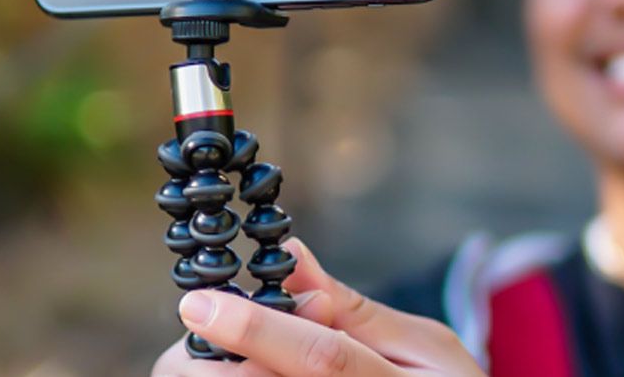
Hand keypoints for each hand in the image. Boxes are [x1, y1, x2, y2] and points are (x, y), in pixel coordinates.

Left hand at [151, 238, 484, 375]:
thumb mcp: (426, 347)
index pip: (320, 358)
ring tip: (243, 352)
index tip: (198, 303)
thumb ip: (355, 308)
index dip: (254, 329)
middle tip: (213, 325)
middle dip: (216, 359)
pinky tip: (251, 368)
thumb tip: (291, 257)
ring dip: (221, 373)